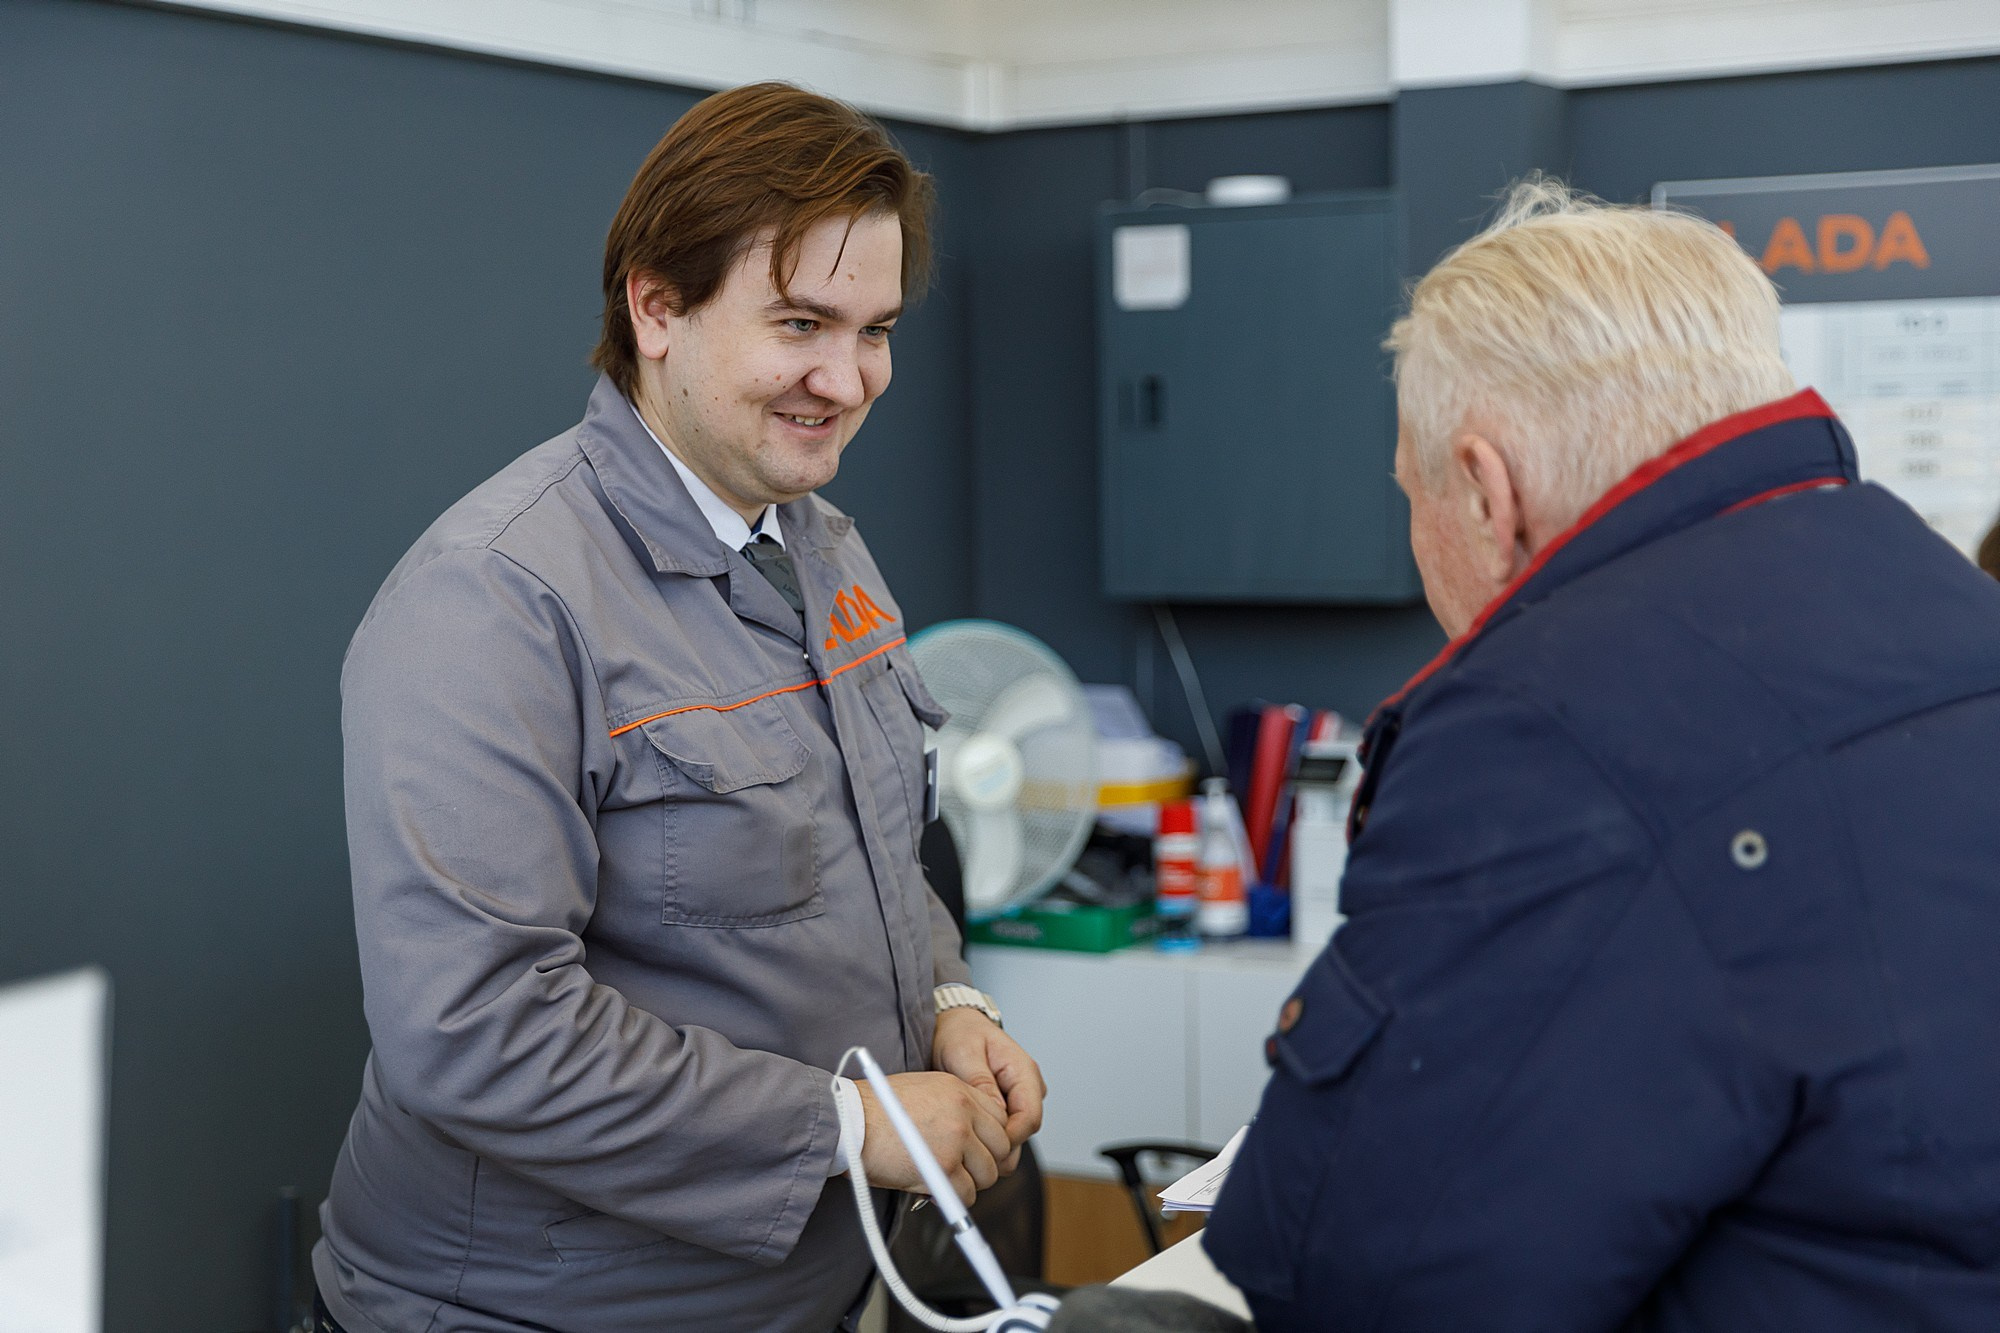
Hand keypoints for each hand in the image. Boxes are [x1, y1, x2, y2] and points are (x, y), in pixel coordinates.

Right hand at [855, 1072, 1012, 1206]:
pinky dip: (953, 1200)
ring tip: (945, 1182)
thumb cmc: (874, 1110)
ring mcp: (955, 1139)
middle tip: (964, 1171)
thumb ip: (952, 1110)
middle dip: (985, 1164)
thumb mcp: (921, 1091)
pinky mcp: (943, 1167)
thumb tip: (971, 1141)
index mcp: (959, 1089)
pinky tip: (934, 1192)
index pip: (1001, 1120)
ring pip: (988, 1173)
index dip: (991, 1141)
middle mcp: (963, 1111)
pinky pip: (966, 1194)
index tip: (979, 1152)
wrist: (848, 1121)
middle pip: (1002, 1148)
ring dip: (970, 1183)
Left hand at [931, 1007, 1045, 1169]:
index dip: (1009, 1138)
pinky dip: (988, 1137)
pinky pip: (1004, 1130)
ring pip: (1015, 1134)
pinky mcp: (1009, 1105)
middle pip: (1024, 1131)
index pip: (1030, 1118)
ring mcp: (1020, 1097)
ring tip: (963, 1139)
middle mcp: (1028, 1086)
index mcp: (1024, 1070)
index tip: (982, 1146)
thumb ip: (981, 1083)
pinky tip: (967, 1133)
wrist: (954, 1026)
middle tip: (967, 1150)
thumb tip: (998, 1112)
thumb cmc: (960, 1034)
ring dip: (992, 1142)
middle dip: (998, 1145)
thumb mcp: (964, 1053)